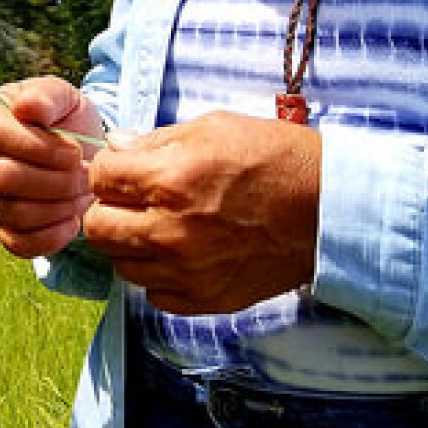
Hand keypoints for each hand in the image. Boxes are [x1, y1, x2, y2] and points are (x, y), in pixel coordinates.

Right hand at [0, 76, 100, 258]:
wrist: (77, 150)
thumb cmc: (66, 118)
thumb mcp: (63, 95)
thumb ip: (46, 96)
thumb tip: (26, 106)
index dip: (40, 147)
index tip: (74, 150)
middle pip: (3, 178)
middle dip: (54, 181)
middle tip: (85, 175)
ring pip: (14, 213)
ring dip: (58, 207)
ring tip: (83, 193)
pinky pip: (18, 243)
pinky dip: (51, 237)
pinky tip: (73, 220)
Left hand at [83, 111, 320, 314]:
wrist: (329, 208)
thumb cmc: (274, 158)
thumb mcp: (212, 128)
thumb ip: (155, 140)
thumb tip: (115, 148)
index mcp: (169, 181)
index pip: (100, 178)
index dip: (108, 169)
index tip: (123, 169)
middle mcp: (170, 231)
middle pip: (98, 228)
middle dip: (108, 208)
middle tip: (131, 200)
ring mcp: (188, 271)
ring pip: (122, 265)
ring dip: (130, 245)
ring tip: (156, 227)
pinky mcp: (207, 299)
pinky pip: (154, 295)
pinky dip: (158, 276)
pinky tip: (179, 255)